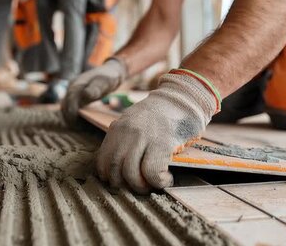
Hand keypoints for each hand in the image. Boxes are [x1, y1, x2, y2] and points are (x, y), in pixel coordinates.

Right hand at [61, 58, 126, 124]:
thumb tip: (85, 94)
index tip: (78, 124)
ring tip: (84, 128)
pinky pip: (72, 108)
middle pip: (65, 106)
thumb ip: (95, 88)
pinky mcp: (76, 97)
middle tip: (82, 129)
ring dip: (72, 119)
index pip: (69, 101)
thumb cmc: (109, 77)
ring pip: (66, 108)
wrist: (111, 71)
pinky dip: (76, 116)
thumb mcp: (104, 82)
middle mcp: (71, 88)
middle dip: (70, 118)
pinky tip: (85, 123)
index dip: (71, 113)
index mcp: (76, 84)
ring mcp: (73, 92)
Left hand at [96, 71, 217, 193]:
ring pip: (130, 174)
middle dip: (125, 185)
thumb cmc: (160, 115)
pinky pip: (152, 173)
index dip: (110, 177)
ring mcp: (144, 137)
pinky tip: (166, 179)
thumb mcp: (133, 122)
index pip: (101, 161)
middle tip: (137, 187)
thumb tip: (115, 167)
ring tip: (151, 185)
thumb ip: (122, 139)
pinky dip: (158, 182)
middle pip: (114, 169)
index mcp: (117, 129)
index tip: (121, 182)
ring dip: (141, 187)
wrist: (183, 99)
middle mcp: (127, 132)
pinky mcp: (162, 143)